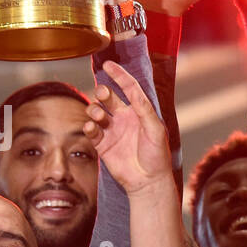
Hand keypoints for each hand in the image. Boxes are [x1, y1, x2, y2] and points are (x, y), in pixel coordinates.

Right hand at [84, 60, 171, 194]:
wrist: (148, 181)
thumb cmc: (157, 156)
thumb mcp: (156, 130)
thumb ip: (145, 110)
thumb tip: (135, 92)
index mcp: (139, 111)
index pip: (128, 88)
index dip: (119, 75)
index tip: (108, 64)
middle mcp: (124, 118)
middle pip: (108, 98)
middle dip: (103, 93)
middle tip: (103, 95)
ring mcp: (112, 130)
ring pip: (96, 112)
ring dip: (94, 110)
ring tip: (98, 117)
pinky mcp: (102, 144)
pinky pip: (91, 131)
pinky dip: (89, 127)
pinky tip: (92, 128)